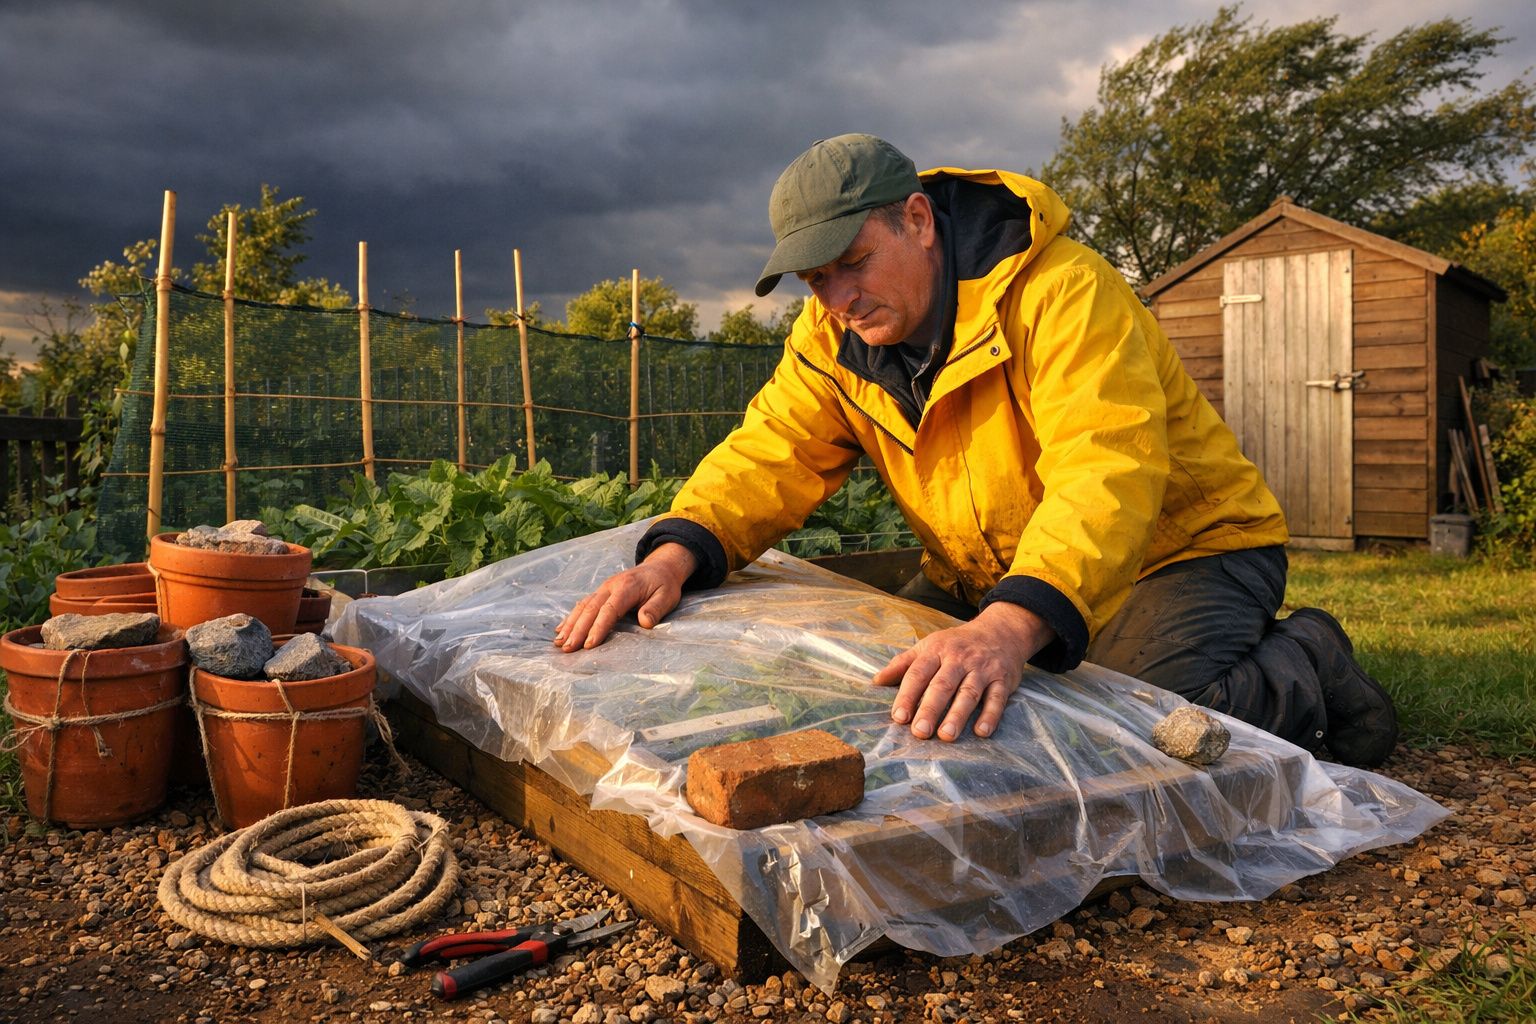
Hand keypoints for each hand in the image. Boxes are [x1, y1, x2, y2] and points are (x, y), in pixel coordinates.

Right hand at [553, 543, 696, 650]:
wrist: (659, 567)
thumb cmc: (664, 584)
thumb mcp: (667, 596)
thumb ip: (655, 609)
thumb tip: (644, 623)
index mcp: (627, 587)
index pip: (609, 609)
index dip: (598, 627)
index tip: (589, 645)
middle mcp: (610, 586)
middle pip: (591, 609)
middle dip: (578, 630)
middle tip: (568, 648)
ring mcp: (603, 588)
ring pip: (583, 606)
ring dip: (570, 624)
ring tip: (559, 642)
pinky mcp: (600, 592)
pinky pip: (583, 604)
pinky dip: (571, 617)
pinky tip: (561, 630)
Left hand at [872, 602, 1053, 740]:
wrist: (1000, 632)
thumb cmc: (957, 644)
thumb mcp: (928, 646)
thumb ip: (903, 664)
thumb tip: (876, 681)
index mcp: (936, 651)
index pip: (919, 674)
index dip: (908, 695)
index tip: (899, 717)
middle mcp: (959, 659)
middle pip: (942, 686)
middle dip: (930, 709)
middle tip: (919, 732)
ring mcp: (982, 669)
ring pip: (968, 693)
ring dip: (957, 715)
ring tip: (946, 736)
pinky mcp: (1002, 680)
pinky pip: (996, 699)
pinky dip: (990, 715)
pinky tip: (981, 731)